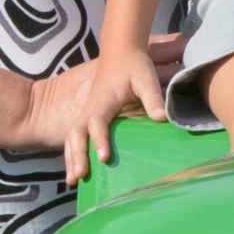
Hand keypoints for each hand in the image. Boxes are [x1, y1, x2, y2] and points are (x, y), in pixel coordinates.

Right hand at [34, 39, 175, 183]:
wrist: (120, 52)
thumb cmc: (134, 65)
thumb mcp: (146, 78)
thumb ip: (153, 98)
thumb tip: (162, 119)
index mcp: (103, 100)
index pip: (97, 121)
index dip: (99, 139)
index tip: (104, 158)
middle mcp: (89, 109)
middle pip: (77, 134)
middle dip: (77, 155)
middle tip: (80, 176)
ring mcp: (86, 114)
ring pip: (72, 138)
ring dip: (71, 159)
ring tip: (73, 181)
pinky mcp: (87, 118)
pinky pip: (75, 138)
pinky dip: (71, 155)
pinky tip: (74, 173)